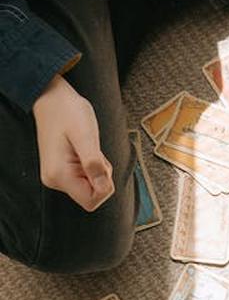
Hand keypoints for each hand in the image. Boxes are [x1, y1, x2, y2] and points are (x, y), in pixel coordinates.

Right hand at [32, 75, 113, 211]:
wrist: (52, 98)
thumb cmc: (68, 112)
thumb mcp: (86, 136)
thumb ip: (94, 164)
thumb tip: (104, 188)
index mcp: (59, 175)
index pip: (91, 201)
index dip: (105, 186)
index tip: (100, 162)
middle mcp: (54, 180)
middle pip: (91, 195)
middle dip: (101, 175)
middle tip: (93, 151)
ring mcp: (56, 176)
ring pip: (90, 185)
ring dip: (97, 168)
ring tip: (87, 147)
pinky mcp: (61, 170)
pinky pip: (85, 177)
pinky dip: (91, 165)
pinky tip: (83, 149)